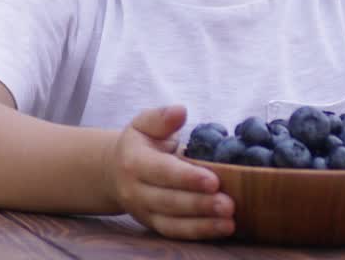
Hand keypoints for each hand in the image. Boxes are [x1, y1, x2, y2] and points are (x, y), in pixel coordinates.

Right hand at [105, 105, 234, 239]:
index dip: (188, 178)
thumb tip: (180, 111)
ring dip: (203, 224)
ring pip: (173, 222)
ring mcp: (144, 211)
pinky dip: (200, 233)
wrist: (115, 172)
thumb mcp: (144, 124)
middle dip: (200, 204)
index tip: (213, 180)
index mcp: (134, 162)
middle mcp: (136, 191)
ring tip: (230, 222)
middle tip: (229, 204)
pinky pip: (176, 233)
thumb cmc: (139, 144)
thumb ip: (161, 118)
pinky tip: (223, 228)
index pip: (162, 172)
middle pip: (170, 201)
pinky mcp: (154, 225)